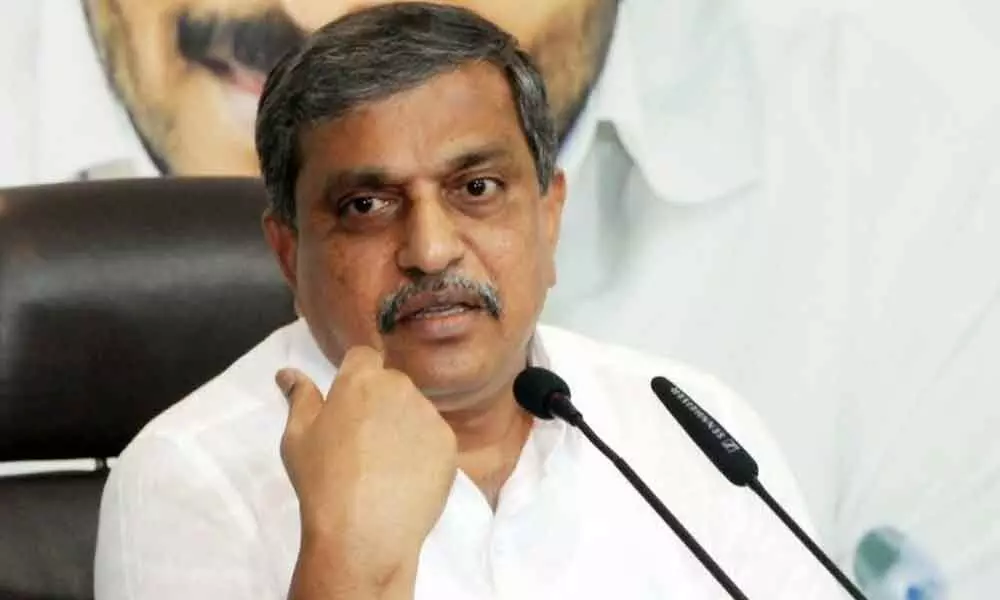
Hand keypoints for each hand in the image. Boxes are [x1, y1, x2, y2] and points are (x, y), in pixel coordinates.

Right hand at [276, 347, 457, 591]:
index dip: (355, 376)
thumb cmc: (322, 481)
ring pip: (415, 411)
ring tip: (384, 466)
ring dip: (402, 426)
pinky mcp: (449, 444)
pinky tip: (404, 478)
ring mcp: (429, 416)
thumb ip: (300, 397)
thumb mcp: (297, 437)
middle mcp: (401, 388)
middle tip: (361, 441)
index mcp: (361, 379)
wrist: (364, 532)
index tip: (347, 404)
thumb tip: (289, 373)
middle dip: (379, 402)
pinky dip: (422, 452)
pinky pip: (433, 438)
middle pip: (391, 383)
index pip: (364, 356)